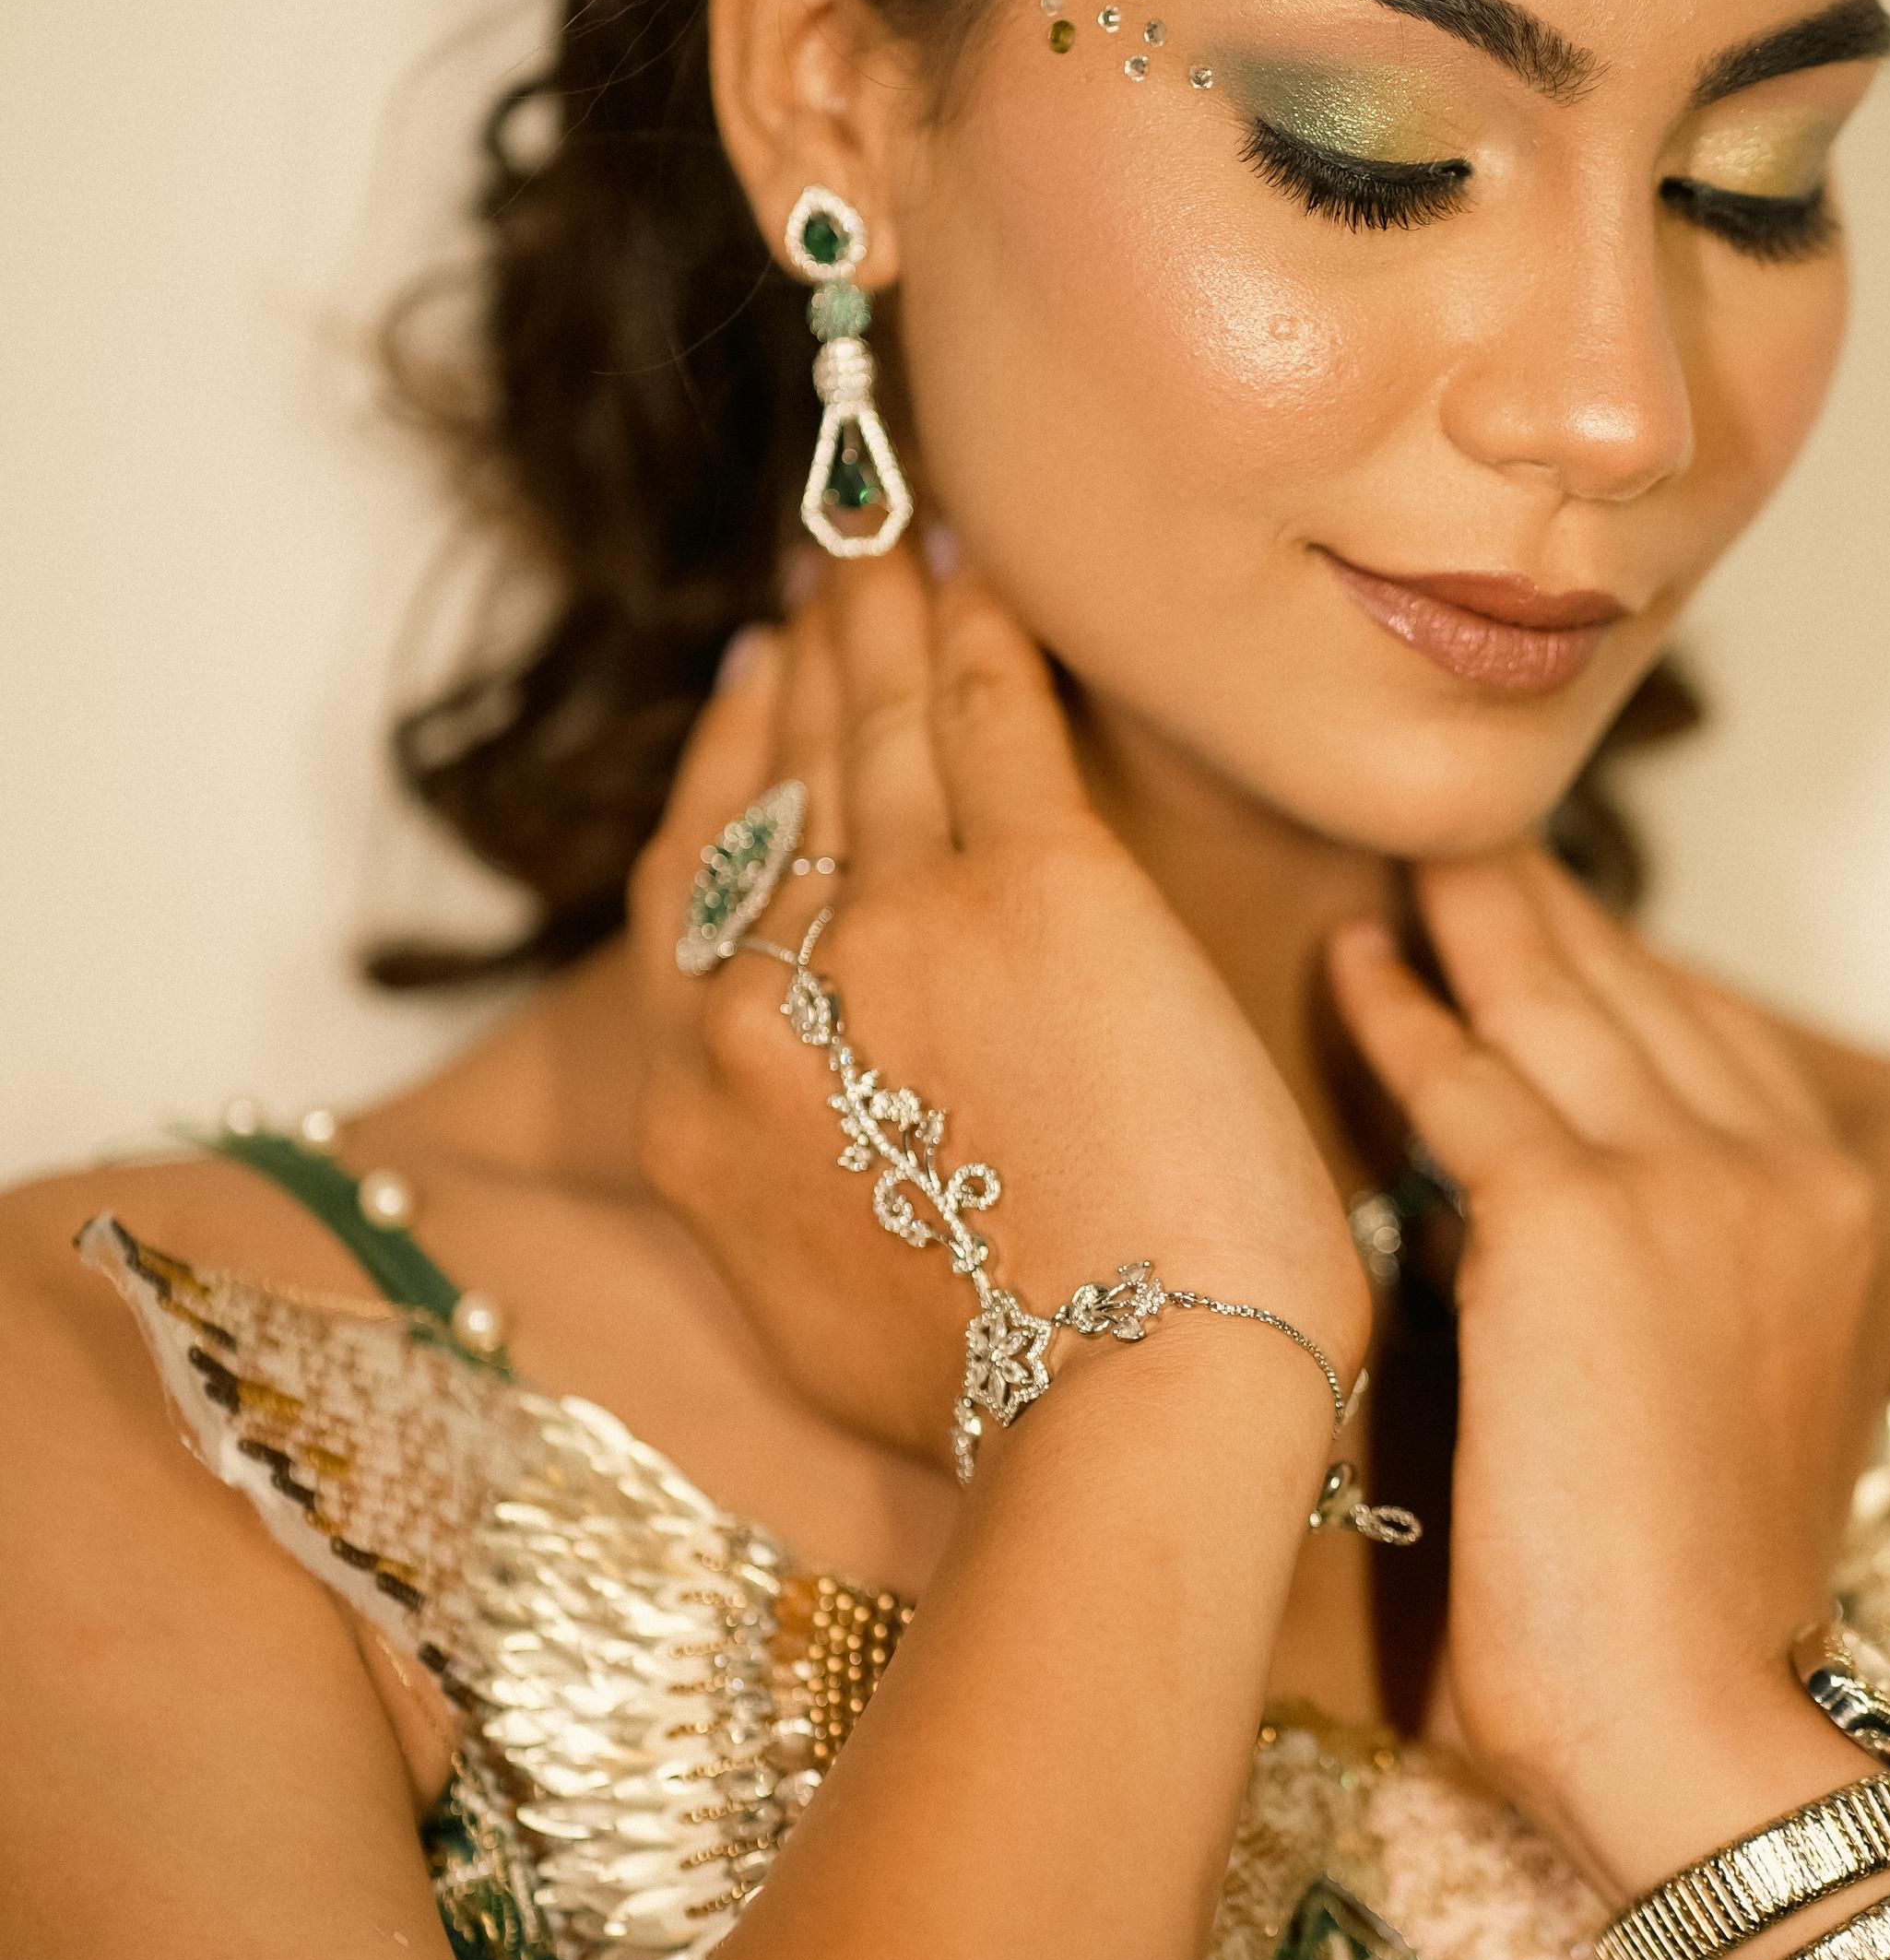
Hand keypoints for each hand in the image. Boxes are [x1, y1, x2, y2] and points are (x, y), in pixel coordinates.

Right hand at [632, 553, 1365, 1473]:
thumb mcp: (830, 1316)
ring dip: (873, 625)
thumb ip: (802, 1203)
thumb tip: (839, 1158)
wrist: (1127, 1412)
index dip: (717, 790)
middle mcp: (765, 1010)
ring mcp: (893, 935)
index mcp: (705, 1123)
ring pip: (867, 738)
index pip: (693, 908)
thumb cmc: (1024, 1407)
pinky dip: (975, 634)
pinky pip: (987, 721)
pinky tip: (973, 571)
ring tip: (882, 547)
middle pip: (770, 802)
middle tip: (815, 583)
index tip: (741, 709)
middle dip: (794, 678)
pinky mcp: (1033, 890)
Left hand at [1330, 852, 1889, 1883]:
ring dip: (1473, 917)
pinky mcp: (1585, 1217)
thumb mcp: (1733, 1417)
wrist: (1699, 1730)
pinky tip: (1349, 960)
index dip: (1623, 974)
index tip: (1548, 921)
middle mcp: (1801, 1177)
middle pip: (1645, 997)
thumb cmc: (1686, 1627)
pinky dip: (1401, 1014)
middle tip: (1461, 846)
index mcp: (1853, 1229)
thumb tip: (1519, 1226)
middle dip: (1547, 913)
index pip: (1719, 1050)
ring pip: (1559, 1005)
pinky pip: (1469, 1079)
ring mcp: (1702, 1183)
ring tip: (1400, 857)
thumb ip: (1677, 1299)